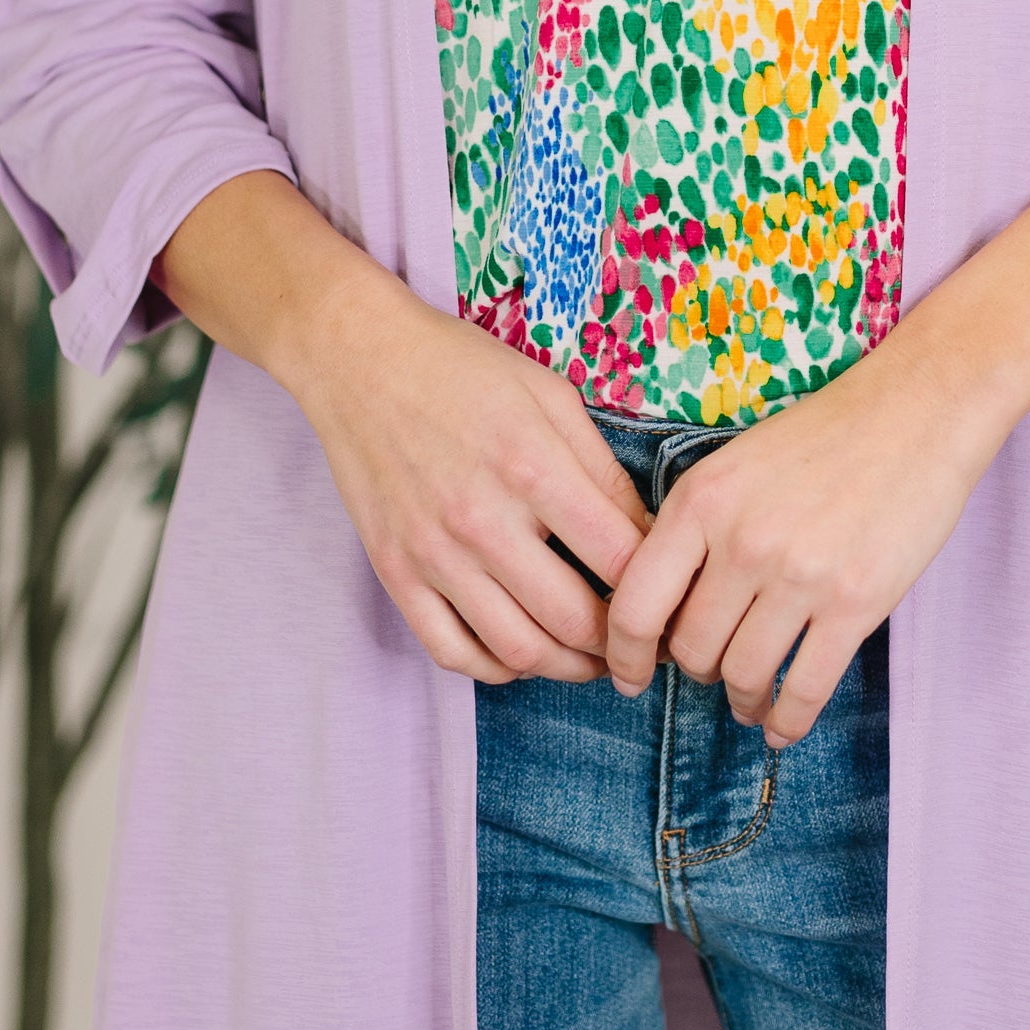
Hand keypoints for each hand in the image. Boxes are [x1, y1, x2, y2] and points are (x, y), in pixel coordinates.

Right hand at [151, 171, 647, 686]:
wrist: (359, 360)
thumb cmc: (462, 369)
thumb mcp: (550, 397)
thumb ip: (601, 470)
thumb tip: (647, 536)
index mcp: (532, 467)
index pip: (619, 561)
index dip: (659, 590)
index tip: (671, 597)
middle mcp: (482, 519)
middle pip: (574, 620)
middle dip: (621, 644)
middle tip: (638, 643)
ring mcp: (433, 553)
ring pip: (517, 650)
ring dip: (566, 667)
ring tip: (589, 657)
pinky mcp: (395, 572)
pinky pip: (451, 651)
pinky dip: (496, 668)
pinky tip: (521, 652)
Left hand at [604, 342, 993, 744]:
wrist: (917, 410)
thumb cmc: (824, 436)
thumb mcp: (735, 465)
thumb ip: (695, 530)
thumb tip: (660, 609)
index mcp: (701, 502)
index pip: (635, 605)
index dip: (624, 656)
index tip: (629, 677)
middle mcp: (742, 542)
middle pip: (691, 649)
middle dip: (697, 672)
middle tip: (714, 669)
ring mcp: (800, 575)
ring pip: (744, 675)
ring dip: (743, 699)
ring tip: (750, 698)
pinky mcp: (856, 603)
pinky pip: (806, 688)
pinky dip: (789, 720)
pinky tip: (783, 725)